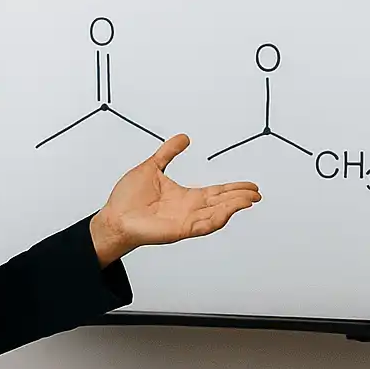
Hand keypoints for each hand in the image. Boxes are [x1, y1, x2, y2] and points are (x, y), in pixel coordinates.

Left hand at [89, 134, 261, 264]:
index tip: (250, 185)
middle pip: (221, 203)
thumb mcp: (152, 167)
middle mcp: (188, 210)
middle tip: (257, 194)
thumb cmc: (127, 199)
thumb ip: (168, 153)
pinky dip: (218, 218)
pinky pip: (203, 225)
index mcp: (185, 196)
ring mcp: (185, 221)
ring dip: (233, 207)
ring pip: (216, 215)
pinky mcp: (179, 230)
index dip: (233, 189)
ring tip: (249, 200)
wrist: (112, 217)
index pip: (215, 192)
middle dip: (240, 199)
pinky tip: (229, 211)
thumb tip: (184, 138)